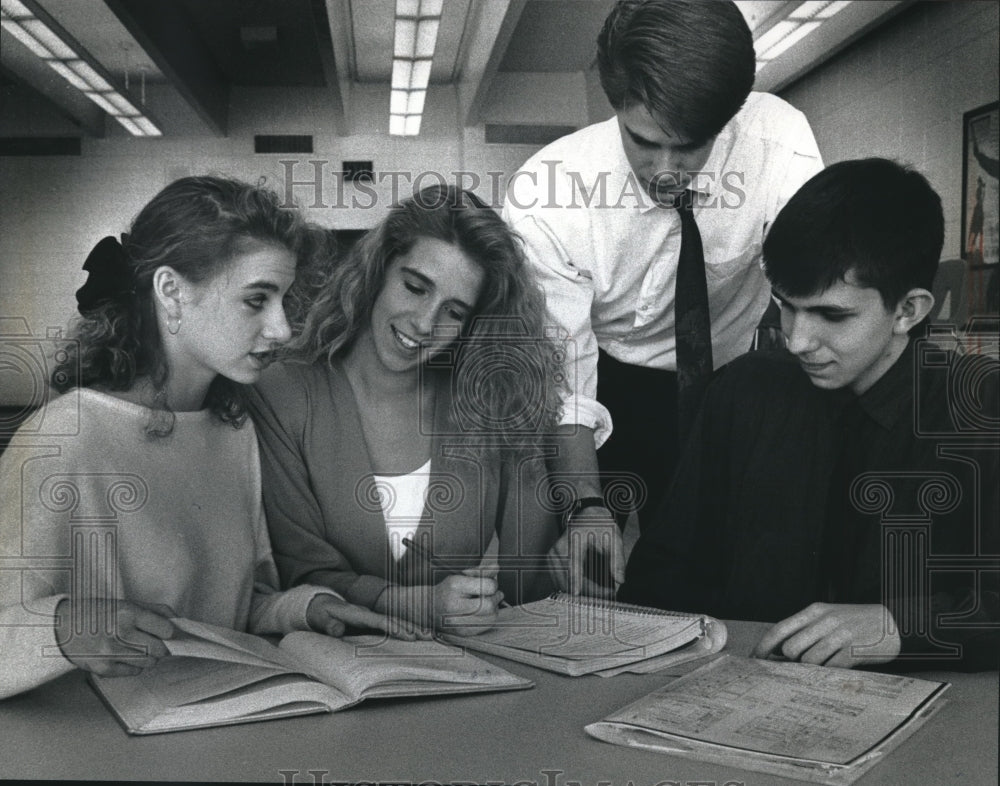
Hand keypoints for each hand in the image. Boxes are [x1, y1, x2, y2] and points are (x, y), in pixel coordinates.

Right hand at [55, 597, 174, 676]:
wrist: (62, 627)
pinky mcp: (103, 668)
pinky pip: (134, 672)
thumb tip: (179, 623)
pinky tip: (126, 655)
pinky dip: (135, 666)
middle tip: (156, 642)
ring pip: (149, 663)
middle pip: (160, 649)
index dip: (169, 632)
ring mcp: (111, 653)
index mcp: (128, 613)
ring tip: (138, 647)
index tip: (167, 632)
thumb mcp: (127, 604)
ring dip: (149, 657)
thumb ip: (156, 611)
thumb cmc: (98, 614)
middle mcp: (120, 633)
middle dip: (162, 647)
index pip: (165, 629)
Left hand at [306, 594, 423, 640]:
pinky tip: (414, 635)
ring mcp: (370, 616)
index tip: (406, 635)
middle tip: (426, 636)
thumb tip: (338, 630)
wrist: (318, 603)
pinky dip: (403, 629)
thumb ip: (329, 624)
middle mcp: (367, 613)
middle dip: (409, 627)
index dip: (393, 627)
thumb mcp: (320, 618)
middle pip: (392, 619)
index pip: (378, 620)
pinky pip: (389, 625)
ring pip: (394, 621)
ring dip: (410, 628)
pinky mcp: (370, 622)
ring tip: (427, 635)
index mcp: (357, 613)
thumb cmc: (320, 612)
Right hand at [432, 571, 503, 635]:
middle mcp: (454, 605)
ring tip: (486, 603)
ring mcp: (457, 622)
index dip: (493, 584)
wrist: (428, 608)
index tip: (489, 584)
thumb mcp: (461, 576)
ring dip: (494, 609)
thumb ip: (481, 571)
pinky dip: (488, 619)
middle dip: (495, 599)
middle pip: (490, 605)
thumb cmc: (448, 590)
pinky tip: (481, 613)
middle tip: (492, 594)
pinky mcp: (462, 632)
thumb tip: (496, 567)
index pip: (488, 586)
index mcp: (455, 586)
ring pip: (491, 618)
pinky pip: (486, 627)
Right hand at [547, 508, 624, 597]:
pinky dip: (575, 587)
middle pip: (567, 578)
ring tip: (601, 593)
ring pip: (563, 583)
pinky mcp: (552, 562)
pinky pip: (561, 580)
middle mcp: (558, 549)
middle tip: (607, 595)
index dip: (576, 582)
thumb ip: (617, 559)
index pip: (572, 565)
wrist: (588, 517)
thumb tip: (620, 579)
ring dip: (581, 592)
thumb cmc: (600, 526)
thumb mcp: (614, 538)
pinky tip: (590, 590)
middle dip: (586, 591)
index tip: (579, 595)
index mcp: (573, 540)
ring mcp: (553, 556)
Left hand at [752, 602, 901, 667]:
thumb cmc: (858, 622)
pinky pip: (830, 669)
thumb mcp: (830, 616)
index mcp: (815, 611)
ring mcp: (840, 636)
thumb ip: (807, 629)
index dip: (764, 645)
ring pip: (809, 661)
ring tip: (822, 665)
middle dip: (790, 661)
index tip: (755, 658)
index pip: (780, 628)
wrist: (895, 623)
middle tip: (799, 664)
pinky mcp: (854, 652)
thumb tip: (781, 649)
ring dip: (810, 669)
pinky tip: (833, 671)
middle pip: (791, 649)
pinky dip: (827, 674)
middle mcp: (825, 621)